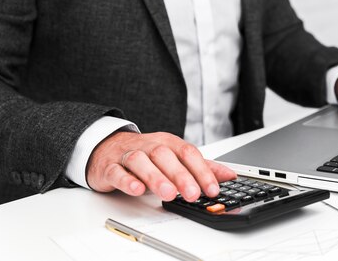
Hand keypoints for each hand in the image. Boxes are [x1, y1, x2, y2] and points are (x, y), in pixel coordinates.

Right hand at [86, 131, 235, 201]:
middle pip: (166, 156)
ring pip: (141, 162)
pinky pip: (118, 172)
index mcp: (169, 144)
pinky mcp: (111, 167)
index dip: (202, 171)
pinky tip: (136, 190)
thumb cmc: (147, 154)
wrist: (108, 147)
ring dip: (156, 178)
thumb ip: (201, 167)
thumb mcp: (175, 157)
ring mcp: (129, 155)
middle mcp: (150, 147)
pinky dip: (127, 180)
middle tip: (192, 193)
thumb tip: (228, 175)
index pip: (188, 153)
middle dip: (181, 176)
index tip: (213, 189)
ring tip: (168, 194)